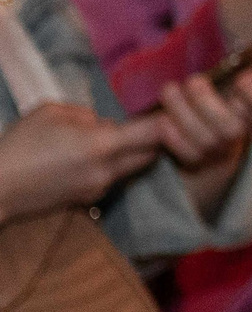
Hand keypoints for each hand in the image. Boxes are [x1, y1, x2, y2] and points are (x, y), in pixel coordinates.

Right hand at [0, 102, 161, 225]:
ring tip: (114, 140)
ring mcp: (100, 188)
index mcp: (103, 144)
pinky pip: (113, 179)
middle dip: (155, 140)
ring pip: (132, 168)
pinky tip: (90, 159)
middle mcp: (108, 170)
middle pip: (152, 154)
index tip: (171, 111)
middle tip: (147, 125)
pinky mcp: (88, 200)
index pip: (155, 133)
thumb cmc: (20, 144)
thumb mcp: (51, 112)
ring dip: (132, 154)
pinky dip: (112, 167)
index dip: (167, 121)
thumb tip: (104, 124)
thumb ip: (86, 115)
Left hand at [147, 18, 251, 170]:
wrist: (212, 111)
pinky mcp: (196, 156)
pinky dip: (172, 134)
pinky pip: (184, 153)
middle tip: (194, 80)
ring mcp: (220, 144)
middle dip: (209, 104)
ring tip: (170, 90)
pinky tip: (164, 117)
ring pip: (204, 139)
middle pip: (232, 128)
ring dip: (184, 113)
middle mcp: (243, 127)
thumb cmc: (237, 77)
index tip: (243, 78)